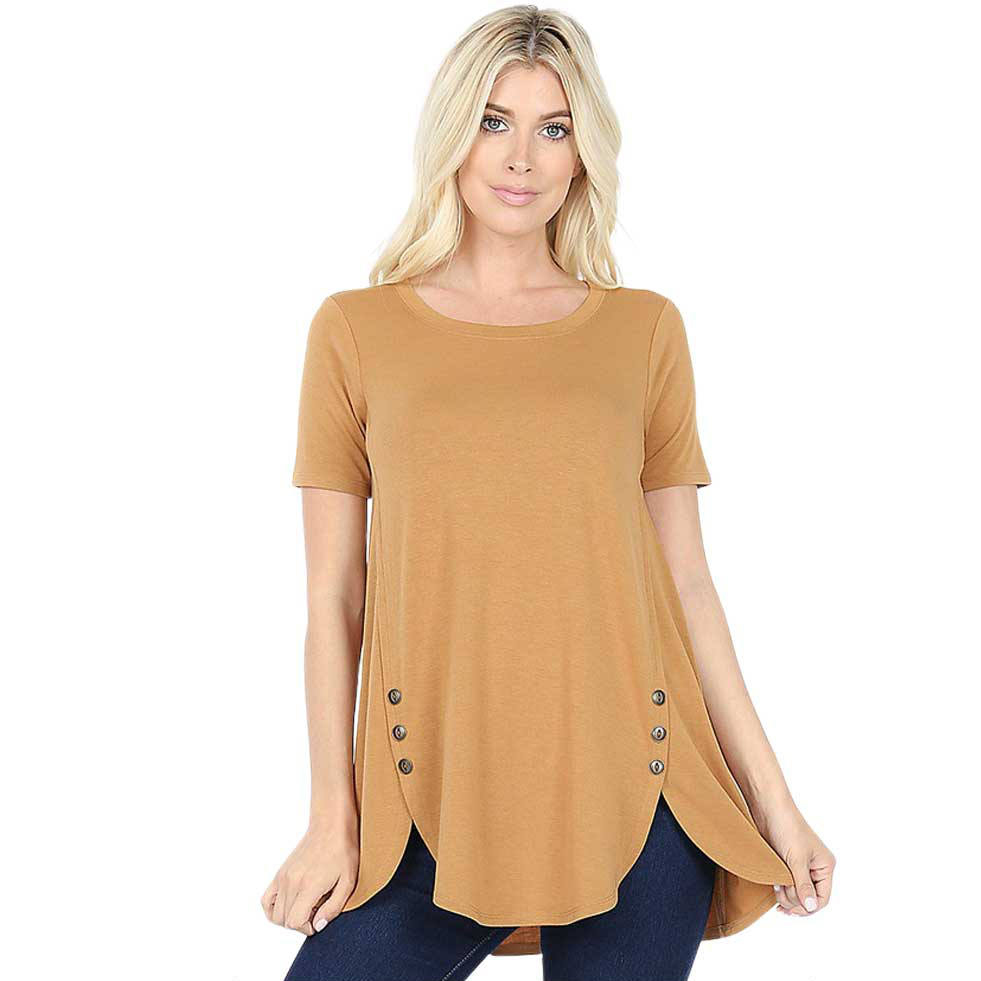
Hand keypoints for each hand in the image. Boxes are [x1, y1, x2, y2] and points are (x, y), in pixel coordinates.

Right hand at [261, 815, 359, 935]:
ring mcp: (283, 877)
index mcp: (308, 885)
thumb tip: (317, 926)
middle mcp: (291, 882)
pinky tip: (290, 904)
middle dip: (301, 924)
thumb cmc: (343, 851)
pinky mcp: (280, 873)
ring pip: (274, 914)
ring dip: (289, 918)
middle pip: (285, 920)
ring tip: (305, 907)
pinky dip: (273, 909)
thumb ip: (333, 908)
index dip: (308, 928)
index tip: (319, 919)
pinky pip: (266, 900)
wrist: (331, 826)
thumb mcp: (348, 882)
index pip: (295, 922)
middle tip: (316, 911)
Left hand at [758, 806, 834, 916]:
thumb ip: (803, 885)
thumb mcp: (796, 859)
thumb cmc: (786, 826)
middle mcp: (816, 868)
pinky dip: (780, 887)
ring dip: (785, 893)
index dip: (808, 907)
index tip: (791, 909)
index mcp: (825, 866)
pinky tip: (774, 884)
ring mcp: (801, 866)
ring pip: (797, 894)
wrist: (767, 807)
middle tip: (780, 888)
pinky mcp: (787, 863)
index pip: (823, 898)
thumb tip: (811, 907)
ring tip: (776, 883)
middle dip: (794, 899)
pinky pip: (787, 885)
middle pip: (809, 899)